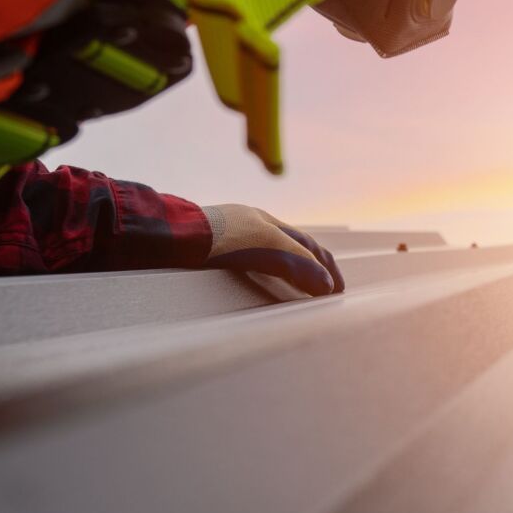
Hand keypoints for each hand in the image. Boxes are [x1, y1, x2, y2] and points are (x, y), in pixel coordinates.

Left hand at [201, 204, 344, 298]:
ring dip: (287, 273)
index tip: (338, 290)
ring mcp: (228, 239)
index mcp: (267, 221)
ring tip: (297, 291)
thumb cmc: (222, 239)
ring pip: (266, 256)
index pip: (307, 245)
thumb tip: (327, 286)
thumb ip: (301, 265)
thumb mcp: (270, 249)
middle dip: (311, 267)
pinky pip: (244, 266)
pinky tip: (256, 287)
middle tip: (325, 290)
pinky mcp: (209, 255)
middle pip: (289, 247)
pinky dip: (261, 277)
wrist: (174, 240)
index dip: (326, 267)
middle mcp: (249, 226)